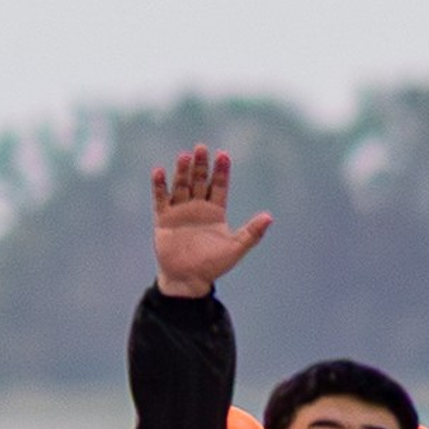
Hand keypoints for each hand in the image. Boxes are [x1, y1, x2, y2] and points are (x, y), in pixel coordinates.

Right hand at [152, 146, 271, 299]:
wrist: (188, 280)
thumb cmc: (212, 266)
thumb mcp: (235, 248)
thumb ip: (252, 233)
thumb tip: (270, 217)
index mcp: (215, 212)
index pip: (219, 186)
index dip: (221, 171)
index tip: (223, 155)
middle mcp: (197, 208)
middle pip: (199, 181)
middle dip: (200, 165)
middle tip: (201, 148)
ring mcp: (180, 212)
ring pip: (181, 186)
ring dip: (182, 171)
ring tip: (185, 156)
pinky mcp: (164, 219)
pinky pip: (161, 199)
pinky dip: (160, 186)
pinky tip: (159, 171)